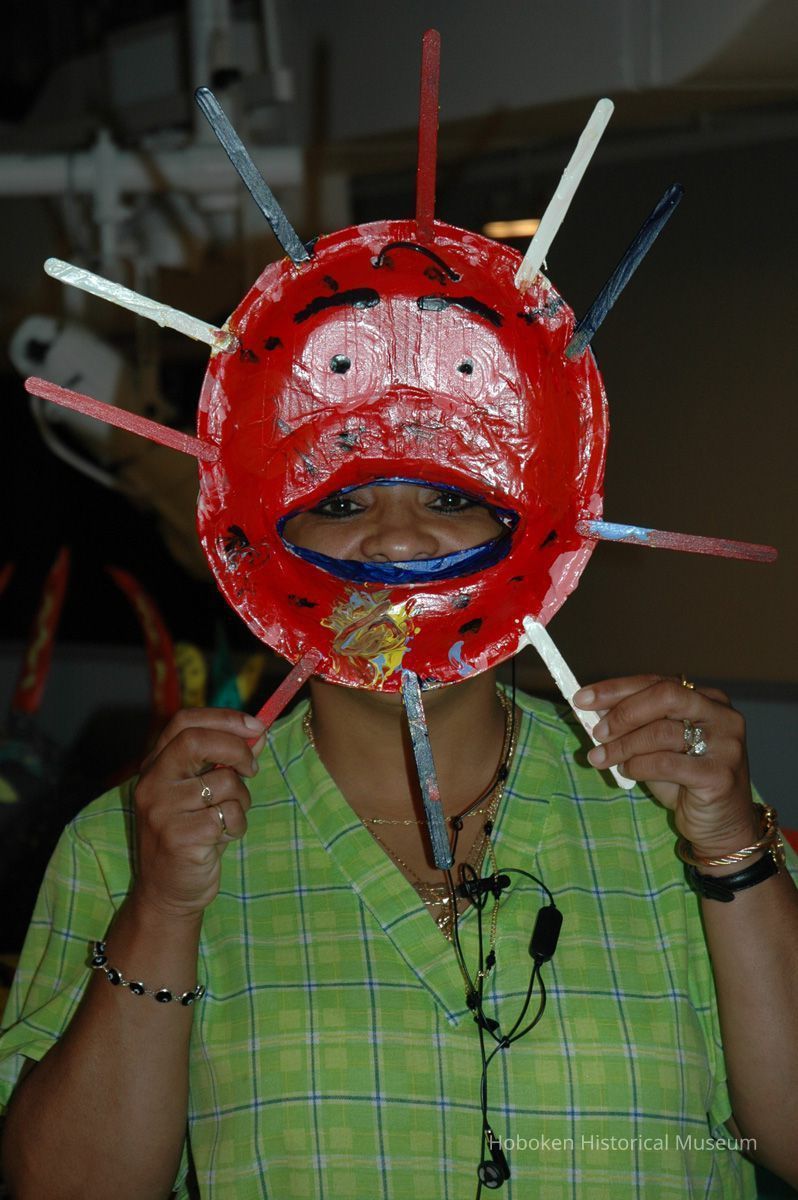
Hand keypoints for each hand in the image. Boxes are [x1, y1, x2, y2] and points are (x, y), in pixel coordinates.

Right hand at [132, 708, 265, 918]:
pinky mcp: (180, 837)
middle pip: (198, 741)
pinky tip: (222, 839)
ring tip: (227, 819)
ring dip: (241, 801)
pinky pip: (229, 815)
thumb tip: (257, 733)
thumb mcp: (199, 794)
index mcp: (155, 767)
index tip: (254, 726)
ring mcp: (162, 811)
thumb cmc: (189, 837)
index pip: (184, 722)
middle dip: (236, 749)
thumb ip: (221, 762)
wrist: (166, 894)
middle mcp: (152, 784)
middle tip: (252, 768)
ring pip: (225, 783)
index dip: (223, 718)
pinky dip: (237, 826)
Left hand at [574, 675, 757, 857]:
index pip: (656, 682)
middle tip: (597, 731)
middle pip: (664, 696)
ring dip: (623, 745)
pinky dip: (638, 766)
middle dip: (623, 712)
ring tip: (601, 758)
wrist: (721, 826)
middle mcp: (722, 716)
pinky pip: (666, 763)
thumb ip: (634, 726)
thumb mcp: (655, 747)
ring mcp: (726, 744)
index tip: (582, 698)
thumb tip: (592, 710)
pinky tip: (626, 772)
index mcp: (708, 698)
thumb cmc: (685, 782)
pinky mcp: (719, 775)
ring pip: (662, 732)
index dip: (616, 688)